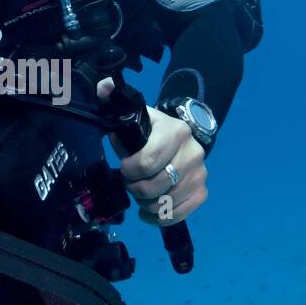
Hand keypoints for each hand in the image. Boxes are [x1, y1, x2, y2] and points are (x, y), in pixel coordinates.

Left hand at [97, 79, 207, 226]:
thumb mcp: (135, 115)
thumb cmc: (151, 131)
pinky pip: (179, 213)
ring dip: (146, 203)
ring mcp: (199, 173)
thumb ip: (115, 101)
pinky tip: (150, 211)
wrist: (180, 137)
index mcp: (175, 131)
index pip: (147, 162)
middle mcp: (192, 152)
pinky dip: (161, 217)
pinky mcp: (201, 190)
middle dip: (136, 188)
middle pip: (155, 186)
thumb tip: (104, 87)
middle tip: (131, 182)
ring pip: (165, 202)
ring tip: (141, 193)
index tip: (124, 167)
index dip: (129, 170)